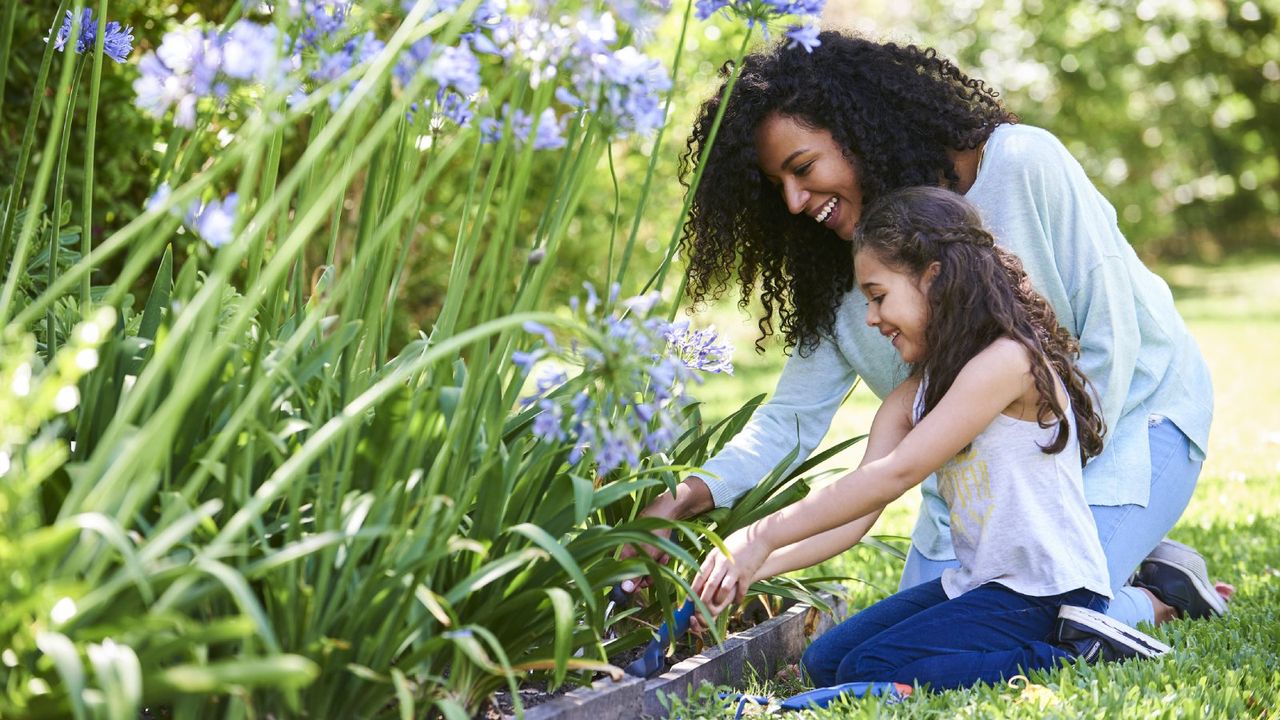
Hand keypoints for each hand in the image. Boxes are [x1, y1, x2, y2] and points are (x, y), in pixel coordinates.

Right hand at [617, 477, 713, 592]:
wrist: (668, 511)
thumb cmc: (655, 532)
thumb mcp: (647, 556)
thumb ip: (635, 574)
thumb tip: (624, 590)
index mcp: (623, 553)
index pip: (621, 575)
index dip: (633, 583)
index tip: (643, 585)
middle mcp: (628, 550)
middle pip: (635, 572)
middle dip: (648, 573)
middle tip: (657, 570)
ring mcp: (638, 545)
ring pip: (647, 565)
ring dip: (657, 565)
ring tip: (663, 557)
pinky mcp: (647, 543)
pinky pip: (652, 557)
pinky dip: (660, 557)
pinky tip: (665, 553)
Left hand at [691, 527, 768, 619]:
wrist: (760, 536)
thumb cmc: (739, 540)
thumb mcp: (722, 547)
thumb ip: (714, 560)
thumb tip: (703, 574)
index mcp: (714, 555)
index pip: (700, 575)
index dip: (693, 589)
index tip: (689, 599)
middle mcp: (723, 562)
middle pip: (710, 584)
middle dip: (704, 599)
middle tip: (701, 609)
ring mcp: (735, 568)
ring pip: (723, 589)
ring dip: (720, 600)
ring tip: (719, 604)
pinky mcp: (747, 573)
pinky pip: (740, 590)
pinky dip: (737, 598)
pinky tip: (736, 601)